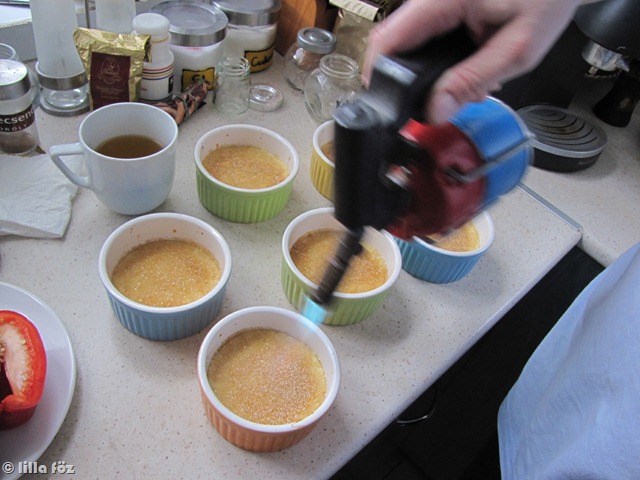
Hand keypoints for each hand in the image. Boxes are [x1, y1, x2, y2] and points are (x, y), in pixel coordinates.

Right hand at [363, 0, 586, 122]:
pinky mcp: (442, 3)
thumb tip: (434, 110)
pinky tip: (461, 66)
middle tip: (434, 102)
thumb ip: (472, 81)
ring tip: (457, 85)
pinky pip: (424, 33)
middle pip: (392, 42)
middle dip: (407, 79)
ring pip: (407, 40)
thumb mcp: (516, 50)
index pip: (388, 39)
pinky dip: (436, 57)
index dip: (380, 76)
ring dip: (423, 70)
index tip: (389, 105)